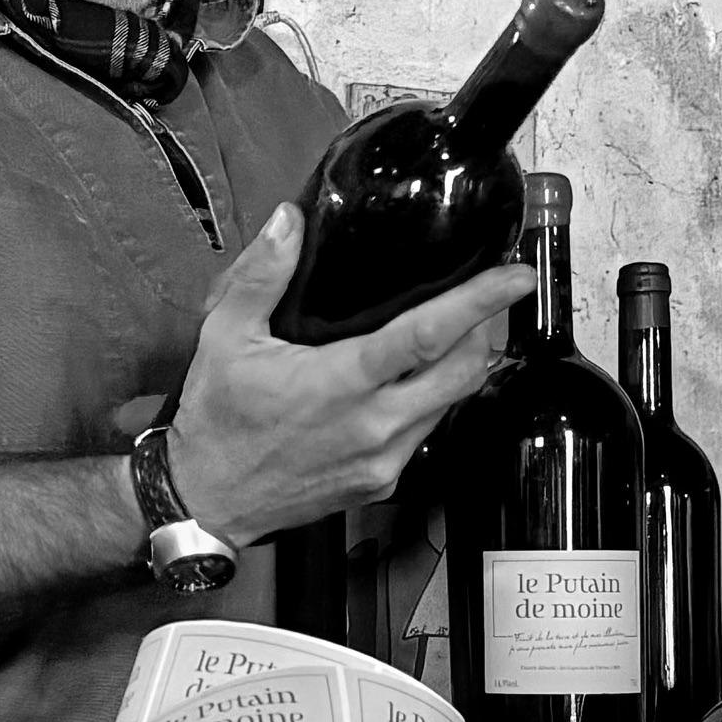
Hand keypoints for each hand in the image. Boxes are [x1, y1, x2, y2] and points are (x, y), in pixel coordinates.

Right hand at [166, 203, 535, 544]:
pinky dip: (433, 400)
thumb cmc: (216, 418)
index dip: (478, 302)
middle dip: (487, 329)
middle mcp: (373, 425)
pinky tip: (414, 382)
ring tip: (459, 332)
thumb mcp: (224, 335)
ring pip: (451, 403)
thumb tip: (288, 222)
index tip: (513, 277)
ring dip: (464, 365)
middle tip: (492, 297)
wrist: (207, 499)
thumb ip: (261, 274)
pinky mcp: (383, 482)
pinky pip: (427, 432)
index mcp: (340, 383)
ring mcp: (383, 459)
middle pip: (464, 371)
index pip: (428, 336)